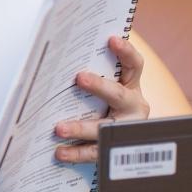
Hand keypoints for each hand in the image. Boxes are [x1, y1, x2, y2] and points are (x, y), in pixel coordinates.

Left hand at [54, 35, 150, 162]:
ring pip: (106, 128)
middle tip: (79, 77)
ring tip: (58, 128)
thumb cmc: (105, 105)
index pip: (134, 65)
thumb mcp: (105, 88)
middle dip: (100, 86)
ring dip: (81, 128)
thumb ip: (92, 75)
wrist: (127, 142)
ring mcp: (126, 130)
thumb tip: (57, 55)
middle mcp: (133, 107)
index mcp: (132, 86)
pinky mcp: (115, 150)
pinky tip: (59, 152)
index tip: (111, 39)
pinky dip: (77, 153)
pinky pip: (97, 153)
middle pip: (119, 95)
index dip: (126, 51)